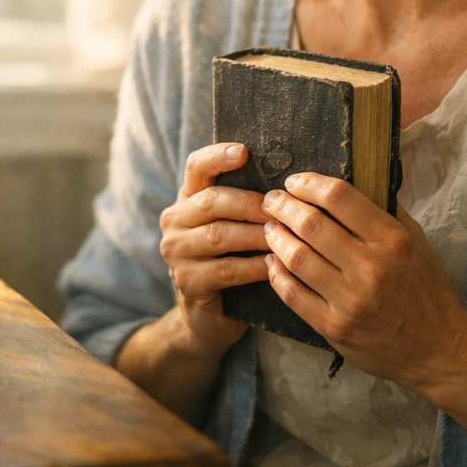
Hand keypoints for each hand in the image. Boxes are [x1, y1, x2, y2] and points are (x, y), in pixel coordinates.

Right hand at [157, 142, 270, 355]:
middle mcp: (175, 220)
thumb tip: (292, 178)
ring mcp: (176, 252)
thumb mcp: (235, 225)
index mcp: (187, 198)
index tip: (244, 152)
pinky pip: (226, 270)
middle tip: (281, 208)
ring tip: (285, 236)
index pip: (196, 167)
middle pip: (211, 201)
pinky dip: (254, 266)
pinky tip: (275, 266)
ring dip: (256, 235)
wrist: (210, 314)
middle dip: (250, 203)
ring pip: (219, 236)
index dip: (218, 156)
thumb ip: (248, 201)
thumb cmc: (233, 259)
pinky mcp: (187, 282)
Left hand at [260, 172, 466, 390]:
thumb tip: (354, 180)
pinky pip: (293, 295)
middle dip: (283, 205)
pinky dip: (277, 275)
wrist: (438, 349)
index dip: (310, 183)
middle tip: (272, 200)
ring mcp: (351, 300)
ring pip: (297, 258)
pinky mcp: (336, 328)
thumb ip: (387, 211)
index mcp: (392, 240)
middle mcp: (371, 267)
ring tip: (270, 227)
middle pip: (311, 224)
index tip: (295, 181)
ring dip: (275, 237)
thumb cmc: (427, 290)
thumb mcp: (418, 242)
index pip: (340, 197)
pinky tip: (273, 262)